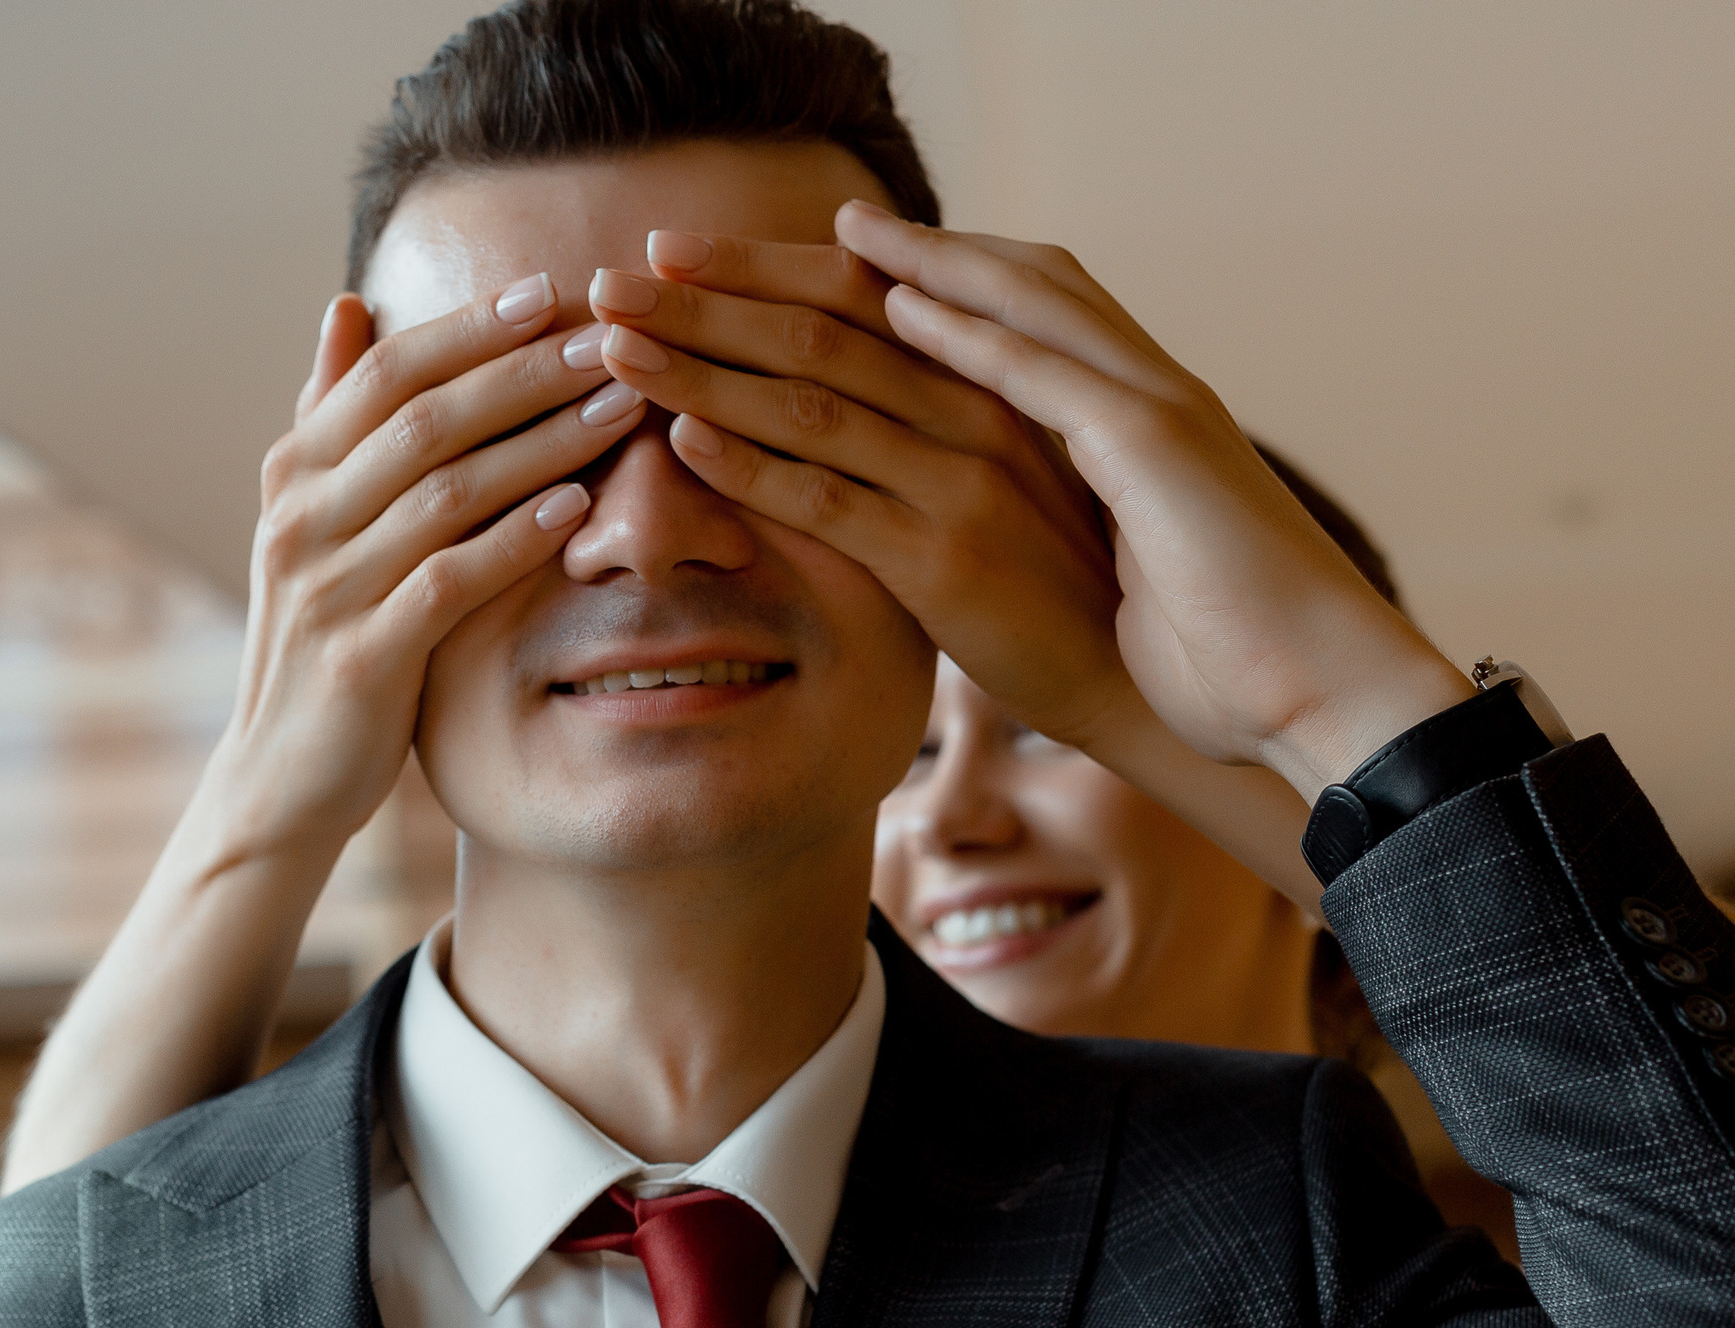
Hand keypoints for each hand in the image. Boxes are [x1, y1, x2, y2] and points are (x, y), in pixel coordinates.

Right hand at [203, 275, 645, 863]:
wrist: (280, 774)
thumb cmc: (322, 635)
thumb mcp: (316, 521)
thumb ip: (334, 418)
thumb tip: (349, 305)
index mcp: (294, 471)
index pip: (389, 370)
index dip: (472, 329)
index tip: (553, 294)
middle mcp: (301, 517)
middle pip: (425, 418)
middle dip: (525, 372)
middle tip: (610, 341)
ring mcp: (326, 588)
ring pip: (445, 491)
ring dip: (541, 444)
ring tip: (617, 410)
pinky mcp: (362, 658)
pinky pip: (447, 580)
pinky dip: (514, 539)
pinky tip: (577, 509)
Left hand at [579, 233, 1128, 744]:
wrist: (1128, 672)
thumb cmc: (1052, 569)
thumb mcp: (998, 469)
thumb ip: (930, 412)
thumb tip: (837, 363)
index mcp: (986, 372)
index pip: (853, 293)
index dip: (754, 267)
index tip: (666, 248)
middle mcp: (976, 408)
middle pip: (817, 332)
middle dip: (703, 304)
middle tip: (607, 284)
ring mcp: (962, 482)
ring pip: (810, 404)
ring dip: (702, 371)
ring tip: (616, 348)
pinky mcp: (944, 560)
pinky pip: (830, 502)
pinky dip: (752, 467)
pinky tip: (684, 439)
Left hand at [833, 203, 1471, 800]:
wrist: (1325, 696)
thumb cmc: (1233, 670)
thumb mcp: (1147, 586)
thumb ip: (1105, 542)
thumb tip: (1061, 558)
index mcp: (1154, 433)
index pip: (1051, 324)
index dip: (969, 289)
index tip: (885, 274)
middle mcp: (1156, 399)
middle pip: (1034, 285)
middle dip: (936, 249)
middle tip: (846, 217)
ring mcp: (1157, 414)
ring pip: (1027, 306)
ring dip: (931, 266)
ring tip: (844, 233)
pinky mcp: (1150, 448)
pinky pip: (1036, 372)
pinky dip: (964, 335)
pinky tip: (899, 310)